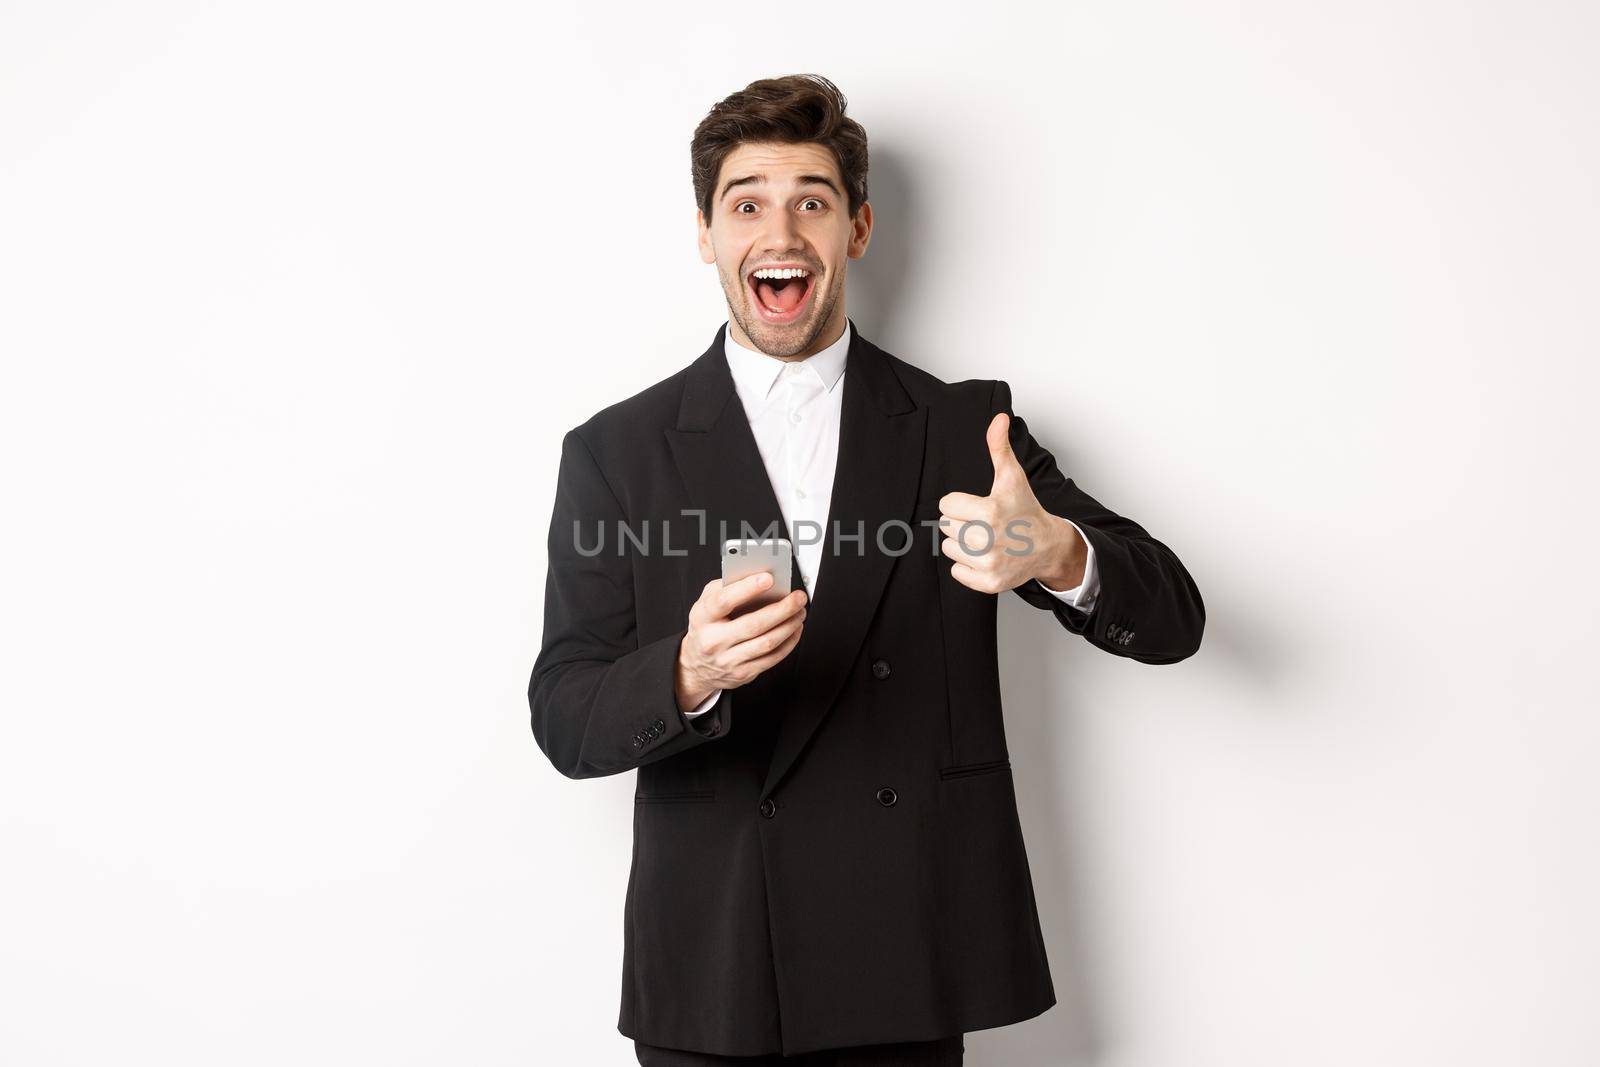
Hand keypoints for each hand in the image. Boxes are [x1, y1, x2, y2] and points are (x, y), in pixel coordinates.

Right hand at [675, 573, 807, 711]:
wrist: (697, 665)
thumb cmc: (706, 627)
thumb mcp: (706, 602)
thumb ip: (727, 587)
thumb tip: (758, 576)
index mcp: (703, 617)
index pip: (724, 601)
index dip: (747, 588)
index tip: (768, 578)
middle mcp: (714, 641)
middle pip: (754, 624)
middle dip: (782, 609)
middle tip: (798, 598)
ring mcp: (728, 660)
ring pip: (767, 642)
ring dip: (789, 625)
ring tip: (799, 611)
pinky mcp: (743, 673)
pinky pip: (772, 658)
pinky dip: (789, 642)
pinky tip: (794, 629)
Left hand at [937, 412, 1087, 594]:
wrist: (1048, 546)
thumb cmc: (1025, 508)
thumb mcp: (1012, 477)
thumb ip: (999, 447)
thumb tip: (998, 417)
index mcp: (989, 511)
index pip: (945, 505)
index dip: (960, 503)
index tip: (978, 505)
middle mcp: (987, 539)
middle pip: (945, 526)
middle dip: (962, 522)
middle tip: (984, 523)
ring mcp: (988, 563)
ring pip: (948, 548)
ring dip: (962, 544)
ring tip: (985, 539)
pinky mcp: (989, 583)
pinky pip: (956, 571)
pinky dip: (967, 566)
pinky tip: (986, 556)